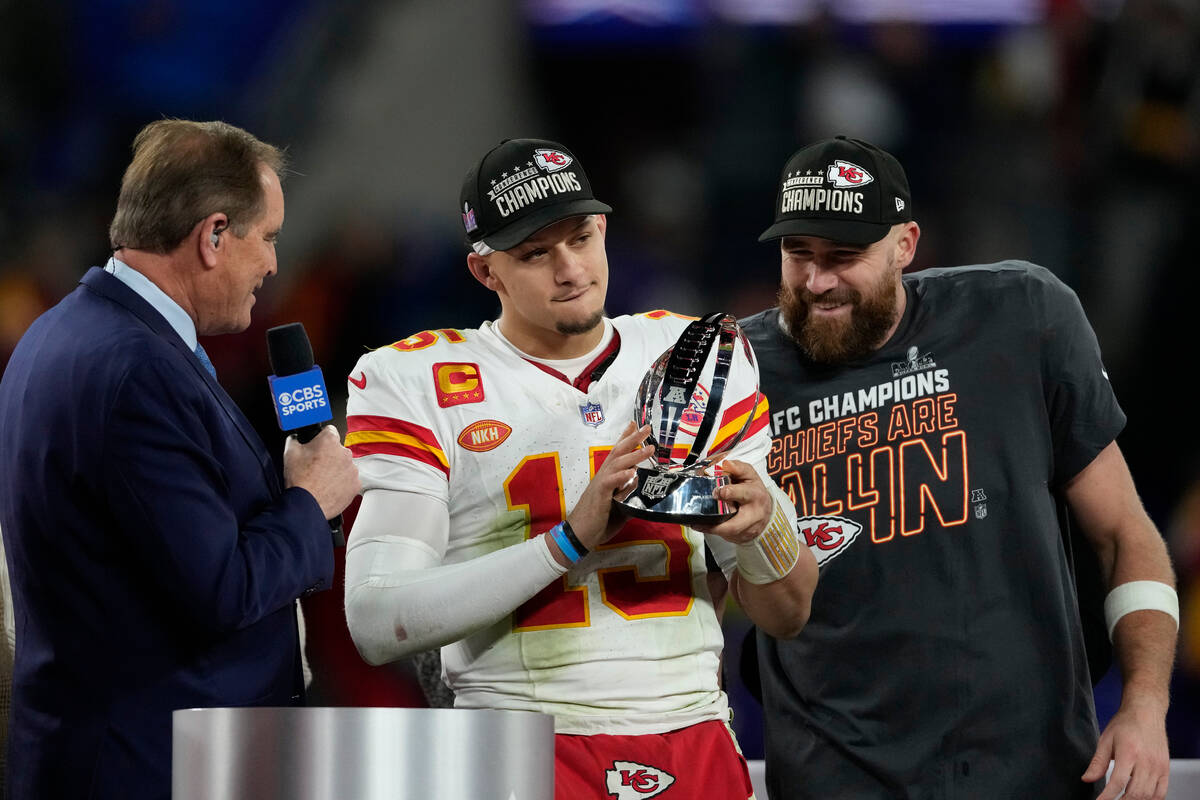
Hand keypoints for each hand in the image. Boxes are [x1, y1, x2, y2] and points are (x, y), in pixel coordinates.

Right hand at [284, 425, 360, 519]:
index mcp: (330, 441)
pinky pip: (349, 480)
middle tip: (316, 467)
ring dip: (336, 470)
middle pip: (337, 450)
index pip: (329, 431)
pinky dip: (342, 483)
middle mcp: (345, 453)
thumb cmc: (300, 481)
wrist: (306, 505)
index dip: (321, 438)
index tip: (318, 445)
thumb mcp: (290, 453)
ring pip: (344, 465)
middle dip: (329, 456)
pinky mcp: (356, 484)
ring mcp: (352, 469)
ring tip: (321, 480)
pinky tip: (329, 488)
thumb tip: (296, 438)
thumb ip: (295, 440)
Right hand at [564, 422, 652, 551]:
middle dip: (633, 438)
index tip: (636, 424)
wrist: (579, 535)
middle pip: (618, 452)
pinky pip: (610, 482)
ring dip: (633, 455)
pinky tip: (632, 472)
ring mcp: (600, 484)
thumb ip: (630, 493)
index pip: (618, 453)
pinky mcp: (599, 495)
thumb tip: (641, 484)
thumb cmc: (599, 520)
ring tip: (649, 448)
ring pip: (617, 463)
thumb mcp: (620, 506)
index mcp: (608, 476)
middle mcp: (604, 476)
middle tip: (647, 427)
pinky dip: (621, 476)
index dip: (626, 438)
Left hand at [692, 459, 770, 543]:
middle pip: (736, 524)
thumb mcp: (749, 476)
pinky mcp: (741, 537)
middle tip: (701, 520)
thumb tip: (726, 463)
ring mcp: (747, 529)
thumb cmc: (753, 492)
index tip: (719, 491)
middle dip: (719, 524)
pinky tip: (702, 526)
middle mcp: (753, 514)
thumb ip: (738, 468)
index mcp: (755, 495)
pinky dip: (712, 531)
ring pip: (728, 533)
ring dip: (711, 529)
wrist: (765, 512)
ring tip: (697, 524)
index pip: (744, 494)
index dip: (731, 492)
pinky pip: (726, 536)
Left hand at [1082, 698, 1169, 799]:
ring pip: (1148, 795)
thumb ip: (1097, 762)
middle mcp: (1146, 761)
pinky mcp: (1165, 769)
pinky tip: (1140, 799)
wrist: (1146, 712)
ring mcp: (1158, 766)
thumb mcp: (1105, 740)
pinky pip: (1161, 792)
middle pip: (1135, 792)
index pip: (1118, 782)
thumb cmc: (1125, 724)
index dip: (1108, 796)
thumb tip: (1086, 779)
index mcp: (1129, 752)